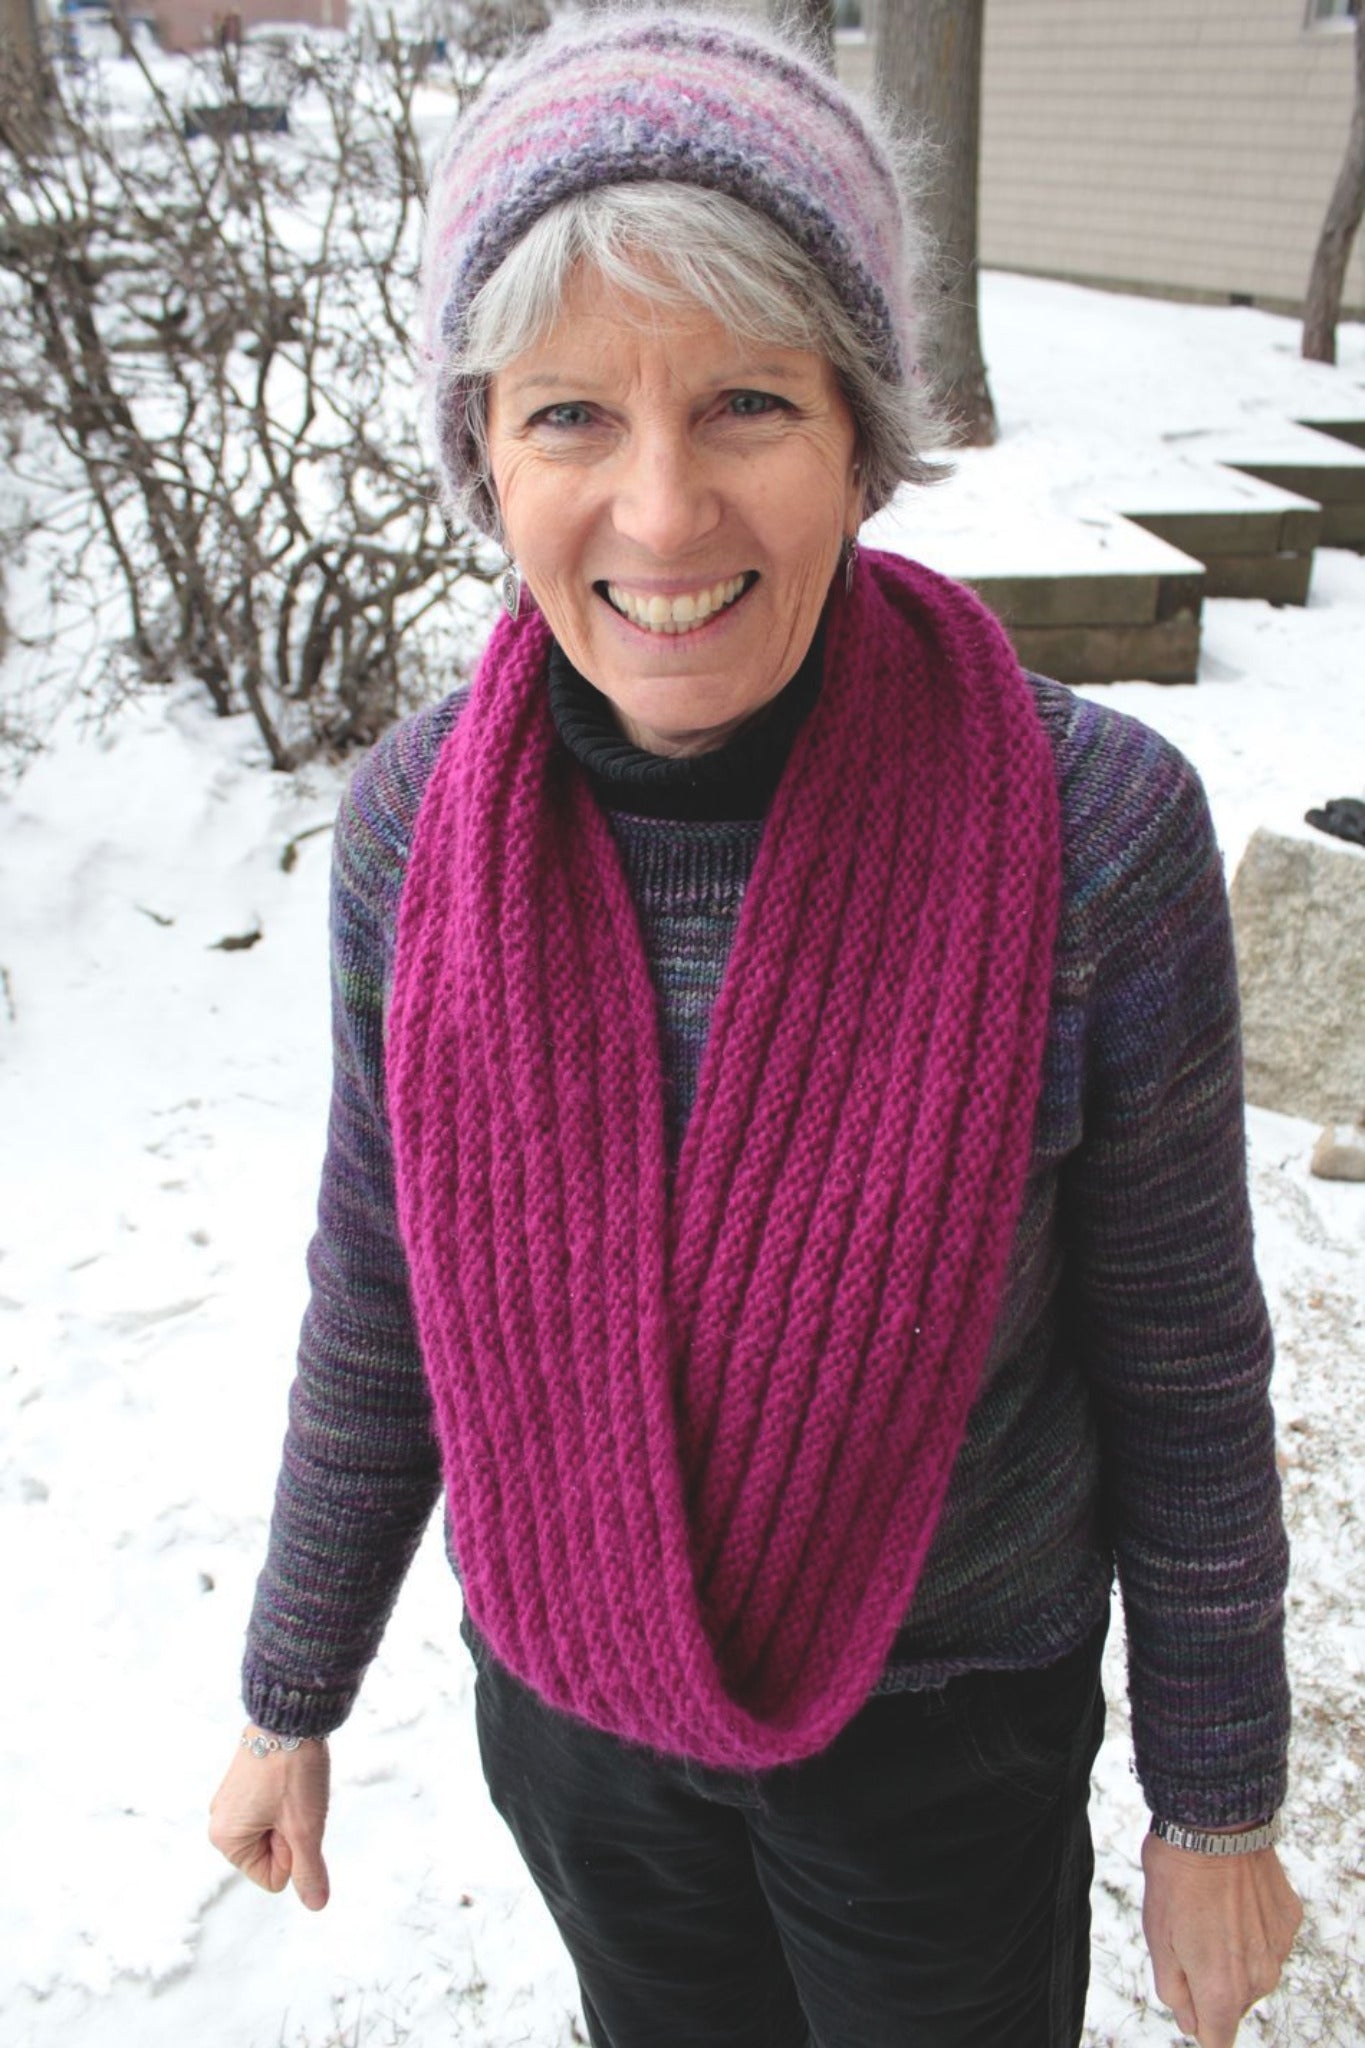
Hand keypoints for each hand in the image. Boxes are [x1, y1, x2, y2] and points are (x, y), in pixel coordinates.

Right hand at [208, 1730, 331, 1909]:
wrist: (289, 1713)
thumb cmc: (293, 1771)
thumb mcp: (305, 1829)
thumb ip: (309, 1871)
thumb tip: (316, 1905)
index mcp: (226, 1840)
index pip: (273, 1878)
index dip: (292, 1852)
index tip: (291, 1817)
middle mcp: (221, 1822)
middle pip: (272, 1854)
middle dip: (290, 1833)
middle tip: (293, 1799)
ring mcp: (231, 1800)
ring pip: (275, 1829)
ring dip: (291, 1814)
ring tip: (292, 1784)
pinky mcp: (244, 1782)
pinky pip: (272, 1808)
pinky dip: (287, 1797)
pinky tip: (289, 1774)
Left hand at [1141, 1831, 1301, 2045]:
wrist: (1214, 1825)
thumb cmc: (1176, 1880)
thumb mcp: (1157, 1938)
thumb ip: (1174, 1991)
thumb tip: (1189, 2021)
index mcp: (1221, 1990)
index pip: (1216, 2038)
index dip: (1198, 2021)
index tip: (1187, 1993)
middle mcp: (1258, 1978)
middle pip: (1233, 2002)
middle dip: (1212, 1982)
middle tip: (1190, 1935)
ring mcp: (1279, 1949)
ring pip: (1253, 1971)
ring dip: (1234, 1954)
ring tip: (1211, 1911)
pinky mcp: (1289, 1920)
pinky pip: (1269, 1940)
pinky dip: (1253, 1928)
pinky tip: (1234, 1897)